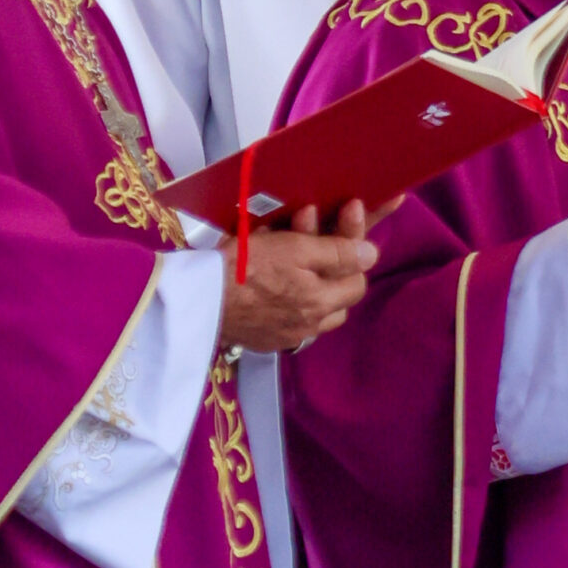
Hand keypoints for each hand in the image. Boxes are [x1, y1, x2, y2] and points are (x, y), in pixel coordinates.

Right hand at [219, 198, 382, 350]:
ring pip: (314, 311)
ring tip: (295, 261)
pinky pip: (287, 319)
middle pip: (337, 299)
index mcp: (320, 303)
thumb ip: (337, 252)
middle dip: (333, 271)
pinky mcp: (262, 339)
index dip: (353, 255)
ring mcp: (284, 336)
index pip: (357, 282)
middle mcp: (308, 326)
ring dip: (312, 287)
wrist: (196, 298)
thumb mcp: (294, 248)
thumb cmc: (245, 267)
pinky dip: (287, 300)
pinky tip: (273, 283)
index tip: (343, 228)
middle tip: (316, 242)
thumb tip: (371, 255)